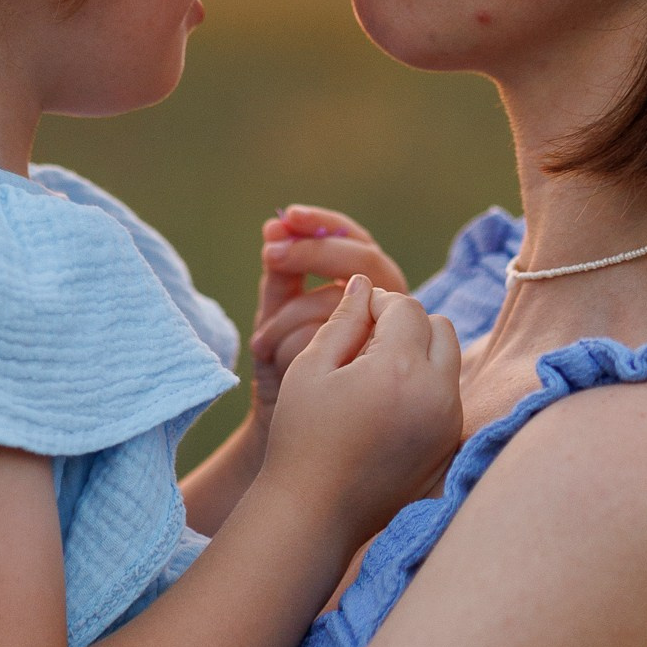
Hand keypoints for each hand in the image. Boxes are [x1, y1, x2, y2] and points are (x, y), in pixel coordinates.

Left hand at [250, 204, 409, 420]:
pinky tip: (270, 359)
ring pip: (347, 302)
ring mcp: (386, 339)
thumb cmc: (284, 368)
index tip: (287, 216)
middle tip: (272, 255)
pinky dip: (296, 346)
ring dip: (291, 318)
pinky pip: (340, 342)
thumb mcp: (276, 313)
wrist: (284, 429)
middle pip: (362, 261)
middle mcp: (383, 307)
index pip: (353, 238)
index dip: (324, 224)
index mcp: (363, 285)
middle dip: (313, 253)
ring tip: (261, 344)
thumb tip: (275, 223)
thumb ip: (282, 271)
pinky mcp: (380, 372)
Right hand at [261, 278, 461, 547]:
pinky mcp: (449, 449)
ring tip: (376, 374)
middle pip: (439, 327)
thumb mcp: (311, 367)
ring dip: (420, 354)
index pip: (406, 308)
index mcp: (400, 370)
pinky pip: (448, 397)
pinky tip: (387, 406)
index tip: (355, 315)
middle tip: (368, 341)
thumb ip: (344, 319)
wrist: (314, 514)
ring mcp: (448, 425)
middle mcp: (436, 395)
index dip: (377, 303)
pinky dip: (426, 387)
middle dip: (408, 323)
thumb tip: (364, 284)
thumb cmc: (302, 438)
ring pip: (449, 361)